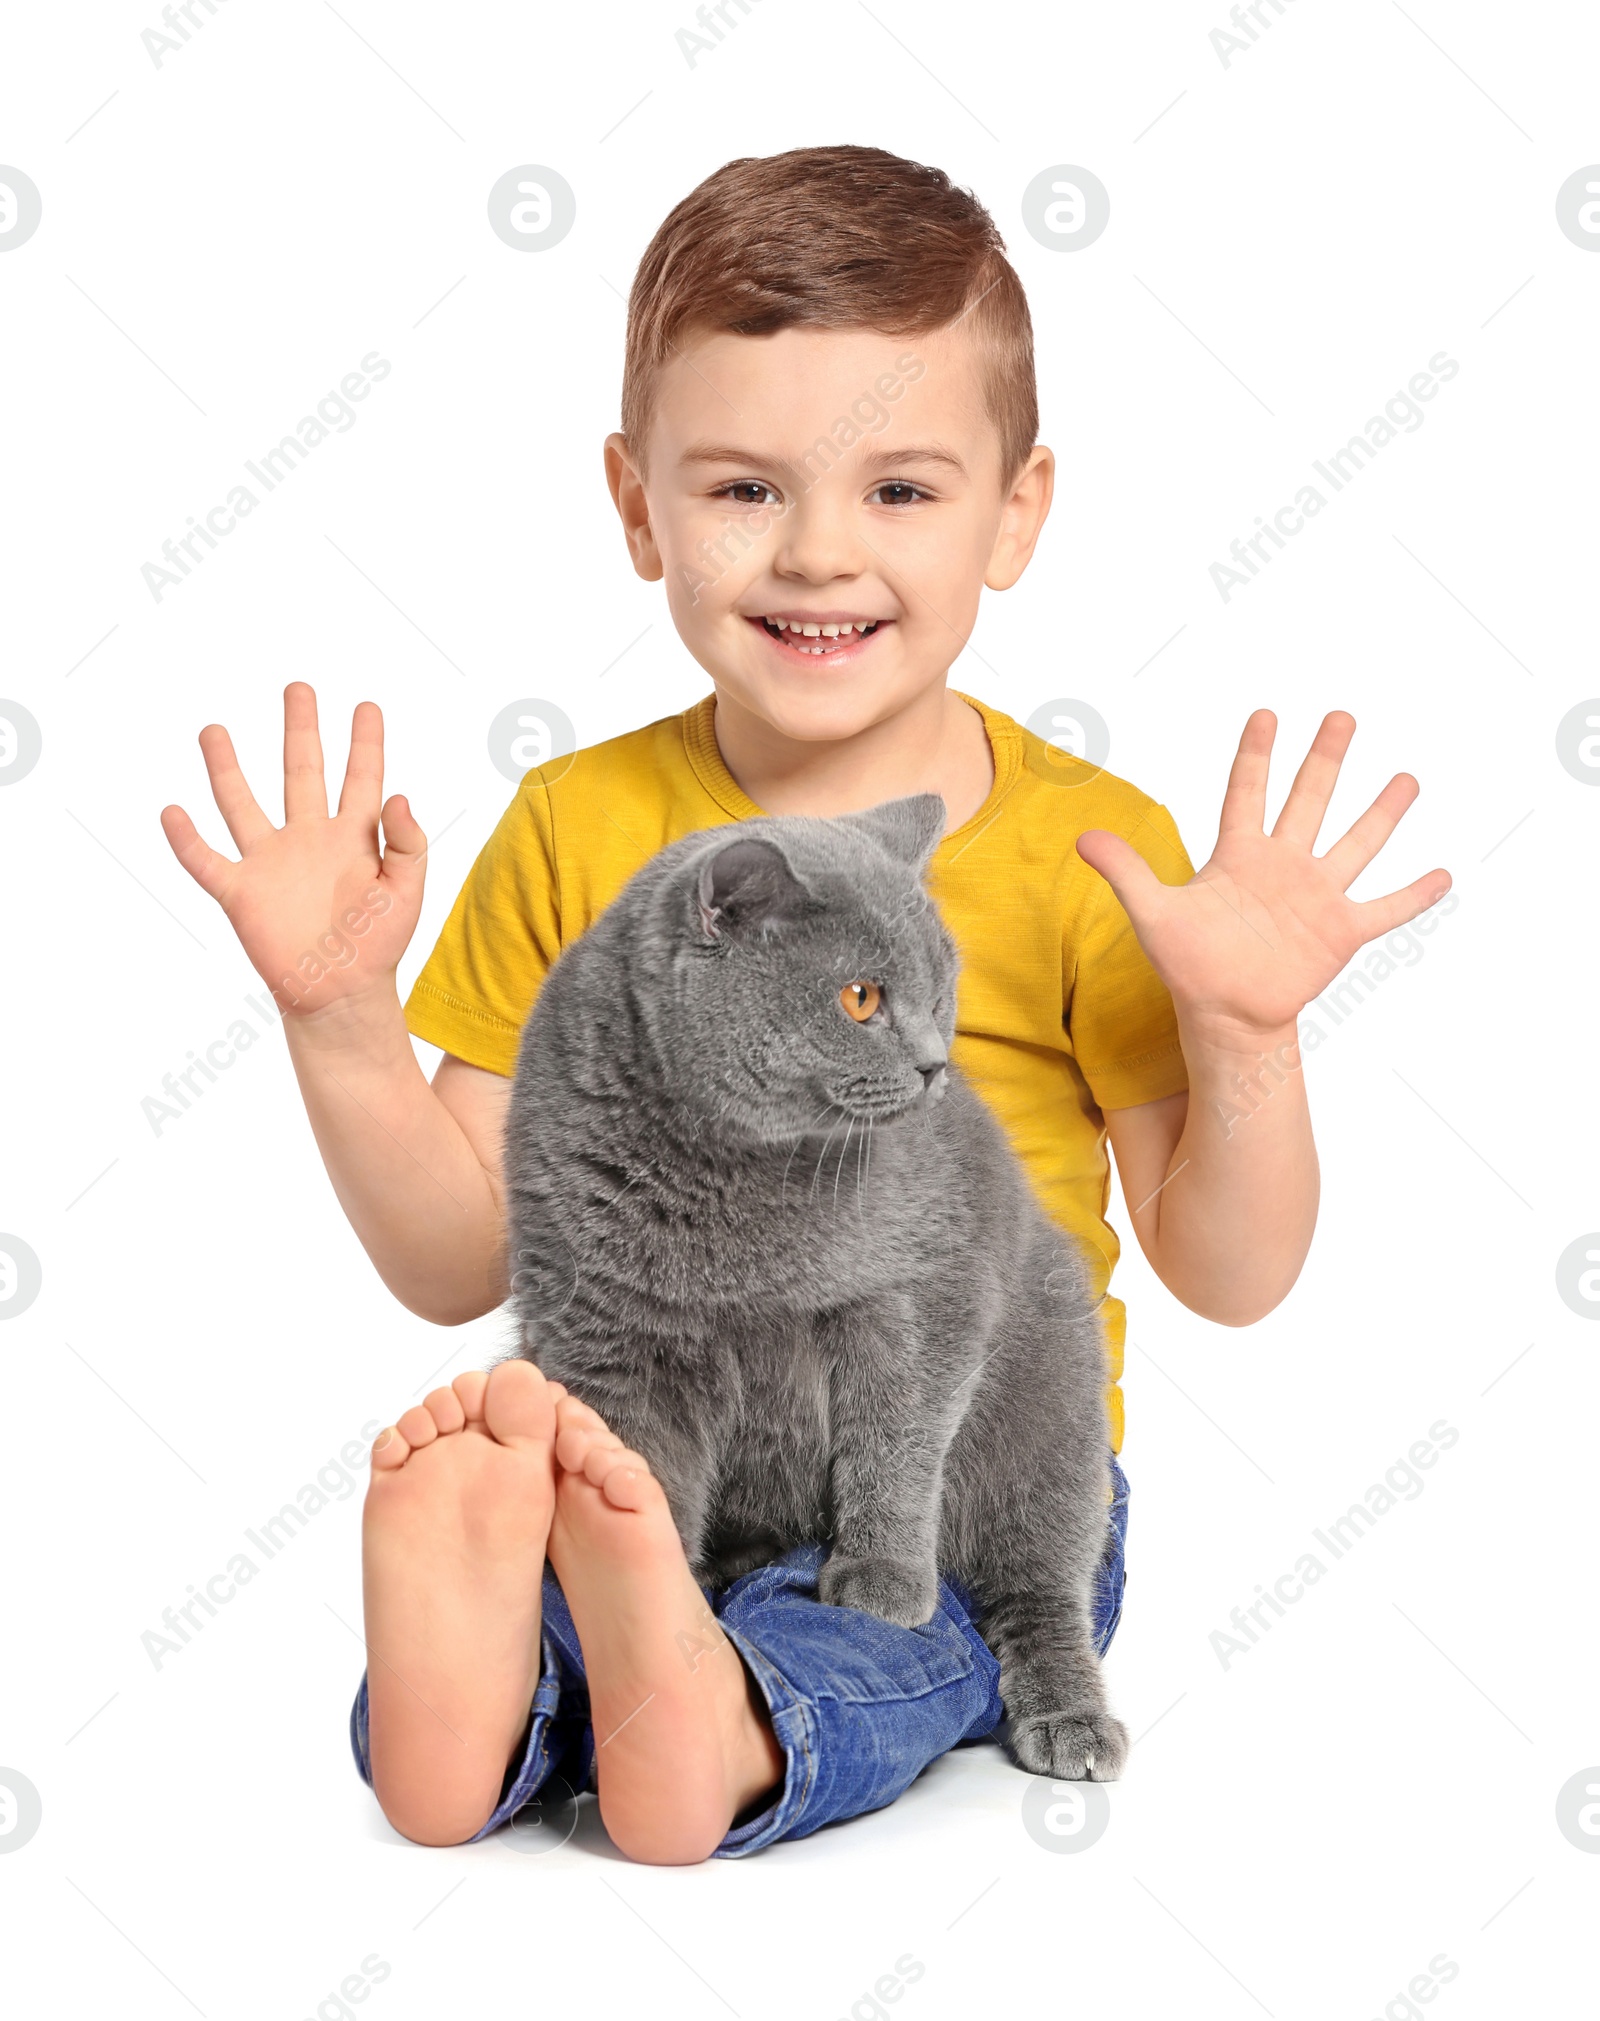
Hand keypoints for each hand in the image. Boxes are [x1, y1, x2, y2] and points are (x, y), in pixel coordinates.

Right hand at [161, 682, 425, 1016]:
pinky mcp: (242, 894)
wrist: (341, 996)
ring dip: (227, 768)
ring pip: (242, 804)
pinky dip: (186, 840)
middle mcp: (309, 841)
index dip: (366, 743)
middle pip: (301, 773)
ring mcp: (271, 864)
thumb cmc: (379, 947)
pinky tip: (172, 811)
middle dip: (300, 731)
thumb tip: (400, 795)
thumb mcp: (407, 892)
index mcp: (353, 839)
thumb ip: (407, 843)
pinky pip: (206, 861)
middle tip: (297, 689)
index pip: (362, 779)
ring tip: (214, 730)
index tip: (367, 706)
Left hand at [1076, 710, 1450, 1042]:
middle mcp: (1283, 865)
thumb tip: (1083, 837)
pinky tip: (1443, 874)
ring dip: (1381, 813)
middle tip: (1342, 716)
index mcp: (1239, 855)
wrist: (1224, 1017)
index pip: (1247, 792)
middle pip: (1308, 800)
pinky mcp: (1340, 932)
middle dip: (1325, 758)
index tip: (1268, 713)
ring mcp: (1316, 896)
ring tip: (1408, 778)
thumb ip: (1126, 871)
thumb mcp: (1154, 913)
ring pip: (1355, 844)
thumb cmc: (1189, 964)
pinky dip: (1413, 895)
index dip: (1256, 755)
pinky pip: (1385, 909)